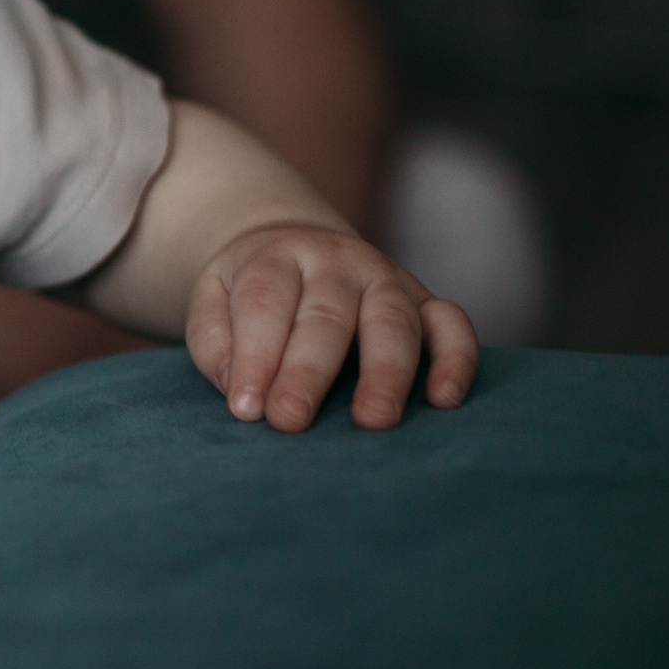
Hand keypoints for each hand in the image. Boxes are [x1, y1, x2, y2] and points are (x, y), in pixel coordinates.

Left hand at [186, 223, 477, 431]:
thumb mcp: (212, 300)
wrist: (294, 246)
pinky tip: (444, 400)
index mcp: (276, 257)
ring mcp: (386, 277)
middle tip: (290, 422)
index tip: (247, 409)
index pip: (264, 303)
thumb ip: (215, 342)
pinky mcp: (425, 301)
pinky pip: (452, 324)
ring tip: (371, 421)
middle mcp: (335, 261)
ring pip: (392, 319)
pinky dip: (457, 358)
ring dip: (385, 371)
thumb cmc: (248, 292)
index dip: (255, 357)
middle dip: (308, 372)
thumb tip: (240, 392)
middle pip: (325, 315)